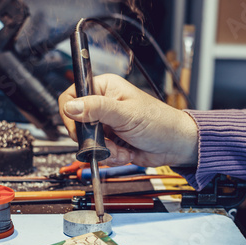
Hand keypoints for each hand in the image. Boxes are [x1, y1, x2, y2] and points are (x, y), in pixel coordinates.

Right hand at [58, 74, 197, 166]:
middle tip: (107, 141)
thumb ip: (98, 109)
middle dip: (93, 138)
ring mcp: (106, 125)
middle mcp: (103, 105)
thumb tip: (71, 107)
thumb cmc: (160, 122)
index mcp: (105, 88)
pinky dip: (112, 157)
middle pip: (77, 123)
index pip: (73, 95)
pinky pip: (98, 152)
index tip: (78, 127)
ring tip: (122, 148)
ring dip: (105, 150)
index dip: (71, 112)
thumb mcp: (126, 114)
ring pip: (88, 142)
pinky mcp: (110, 142)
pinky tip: (126, 152)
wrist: (174, 146)